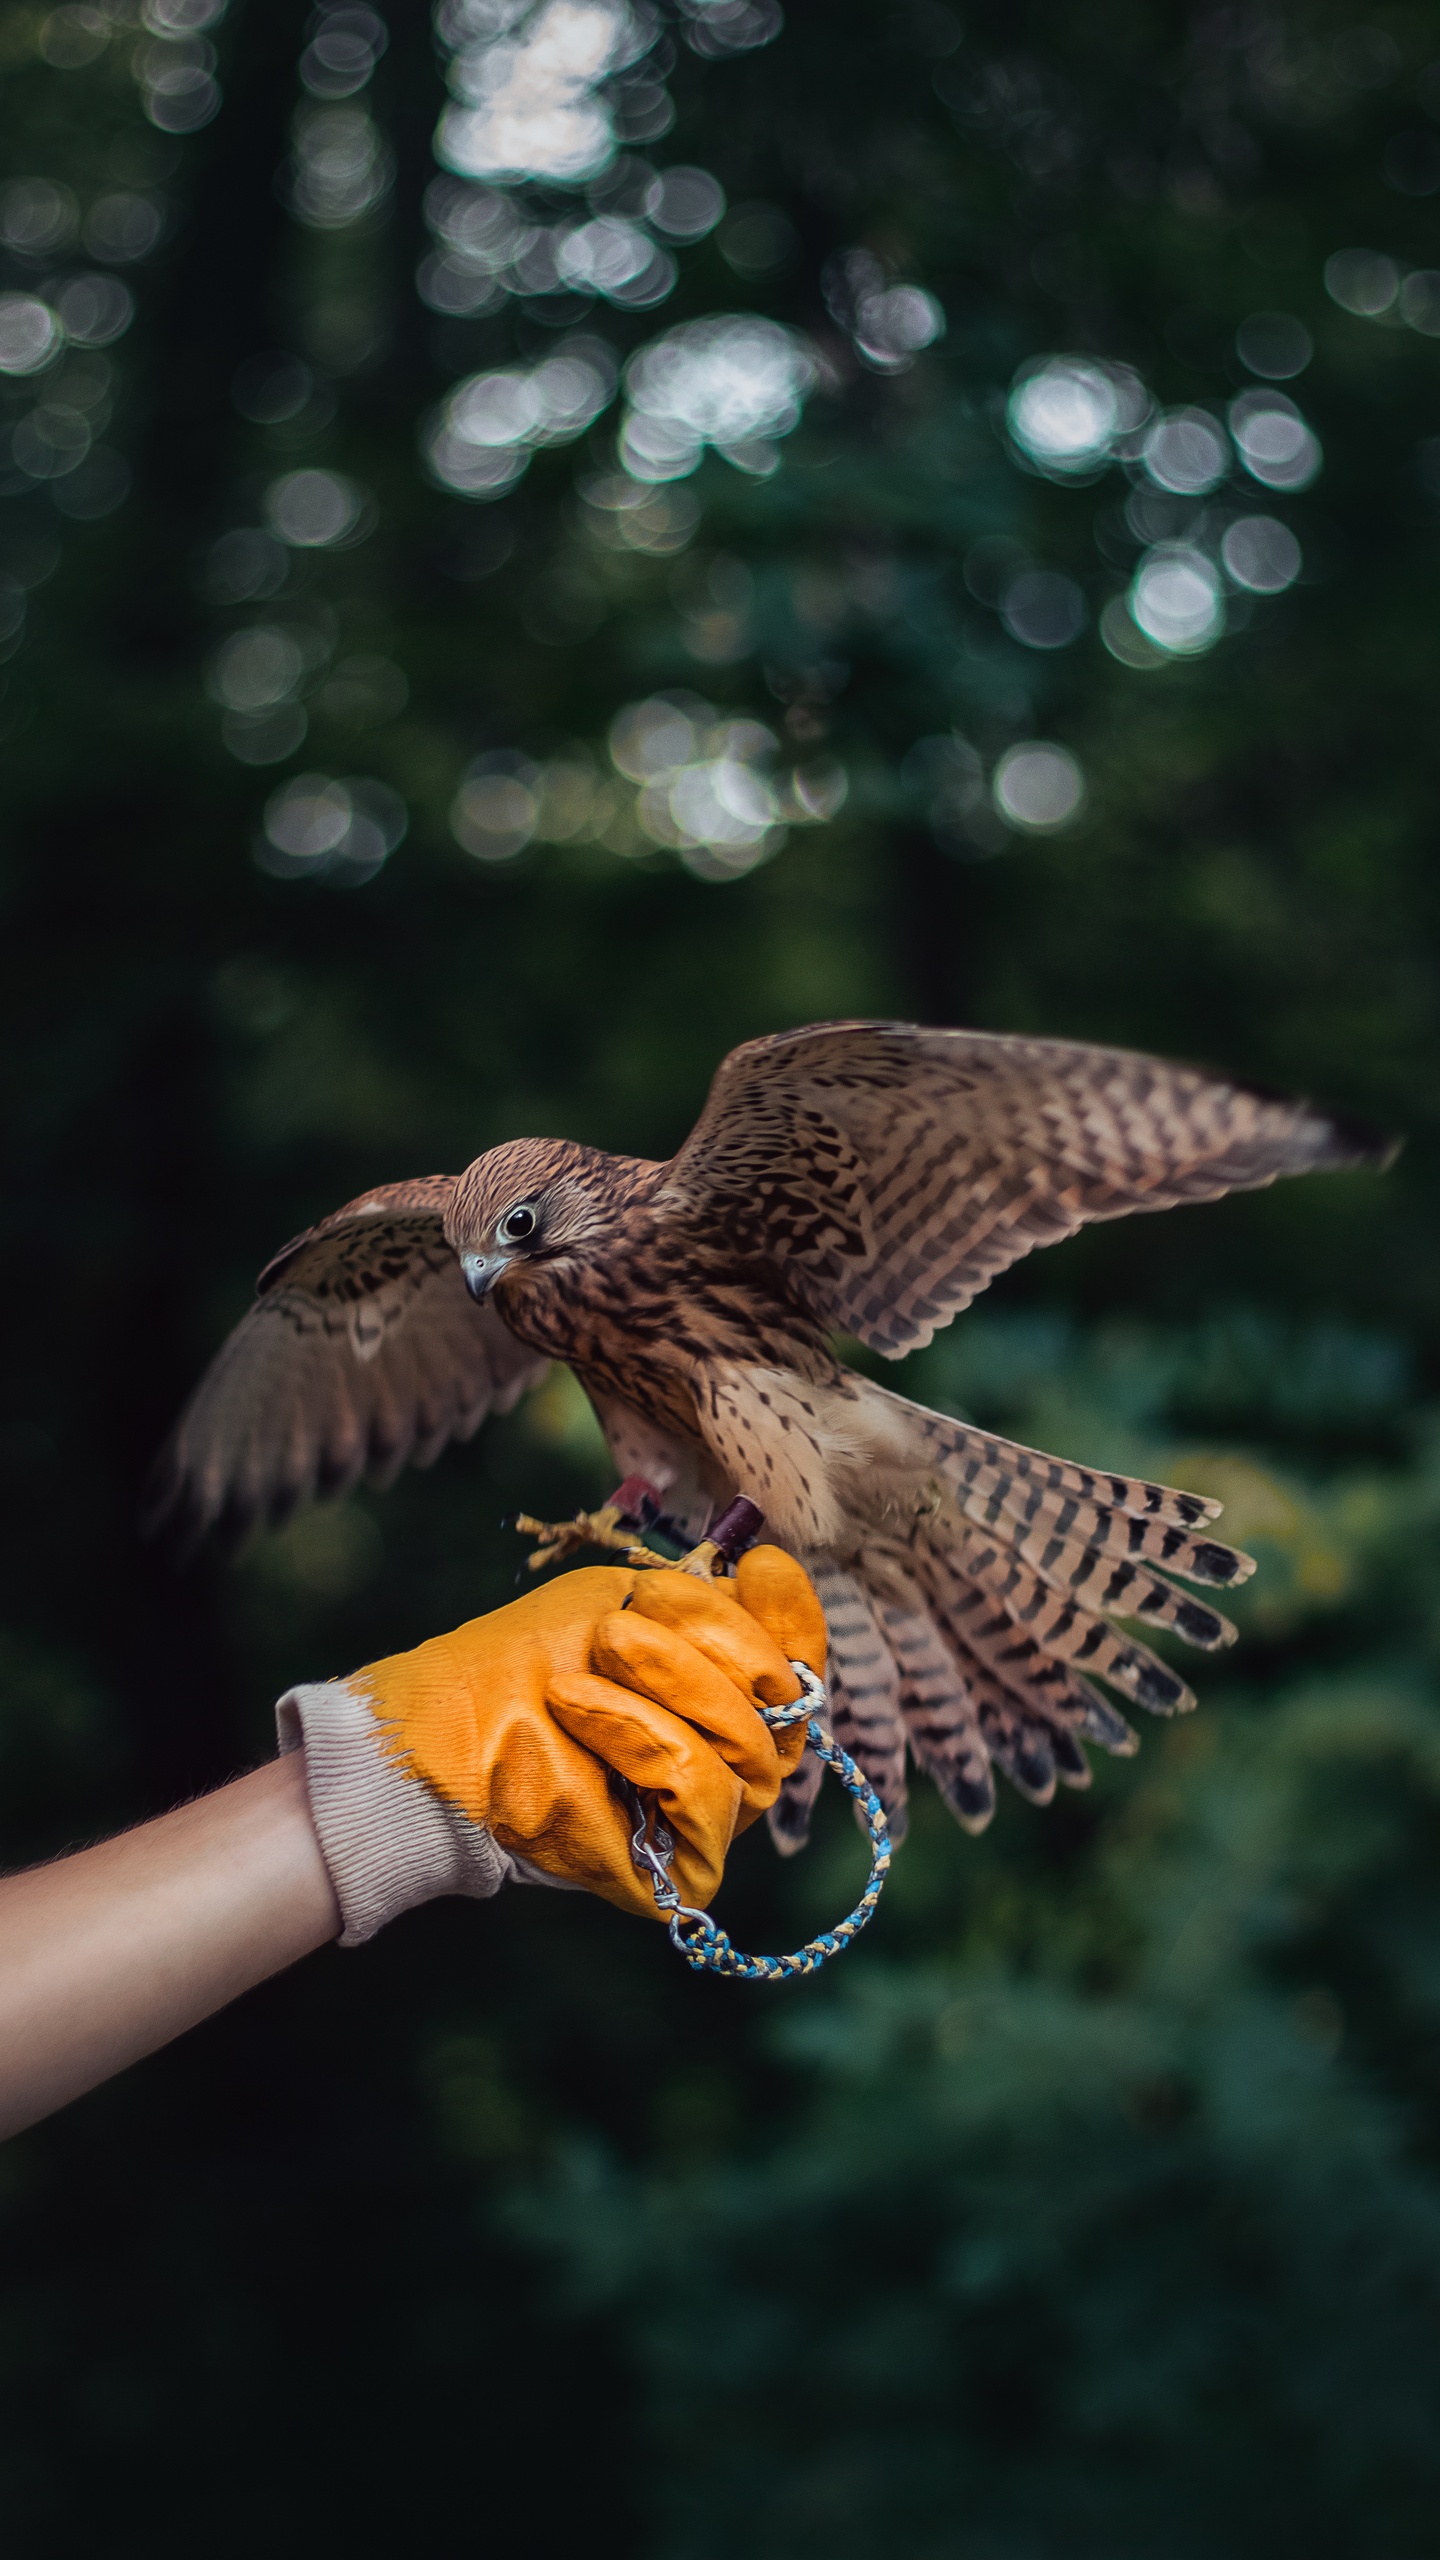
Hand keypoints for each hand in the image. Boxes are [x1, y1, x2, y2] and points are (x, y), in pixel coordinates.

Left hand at [278, 1546, 827, 1937]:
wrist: (435, 1736)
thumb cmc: (515, 1668)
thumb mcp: (619, 1605)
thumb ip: (705, 1601)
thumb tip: (770, 1570)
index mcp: (719, 1701)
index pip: (799, 1665)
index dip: (793, 1615)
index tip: (758, 1564)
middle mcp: (726, 1764)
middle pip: (788, 1702)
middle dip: (715, 1643)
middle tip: (625, 1623)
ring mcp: (705, 1820)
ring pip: (755, 1747)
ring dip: (673, 1683)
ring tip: (597, 1655)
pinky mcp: (678, 1871)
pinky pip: (709, 1792)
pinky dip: (646, 1736)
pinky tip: (579, 1708)